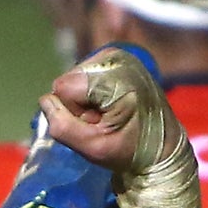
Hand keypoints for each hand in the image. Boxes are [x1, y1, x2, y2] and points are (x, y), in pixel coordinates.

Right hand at [41, 47, 203, 207]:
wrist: (162, 148)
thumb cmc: (130, 151)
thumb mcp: (93, 147)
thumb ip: (62, 126)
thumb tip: (45, 100)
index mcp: (117, 78)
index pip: (64, 88)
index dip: (74, 112)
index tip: (99, 126)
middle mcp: (117, 58)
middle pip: (69, 79)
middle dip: (79, 104)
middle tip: (105, 122)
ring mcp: (119, 55)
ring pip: (75, 77)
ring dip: (85, 100)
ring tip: (109, 115)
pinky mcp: (118, 58)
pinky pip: (85, 75)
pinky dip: (91, 92)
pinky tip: (110, 105)